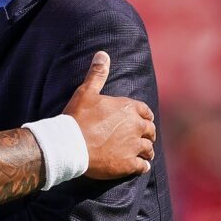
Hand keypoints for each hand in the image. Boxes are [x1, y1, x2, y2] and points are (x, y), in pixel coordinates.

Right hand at [63, 51, 155, 179]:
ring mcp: (134, 146)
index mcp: (128, 108)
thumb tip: (102, 54)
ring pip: (148, 149)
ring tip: (142, 154)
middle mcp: (135, 127)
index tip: (143, 120)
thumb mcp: (86, 92)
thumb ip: (97, 74)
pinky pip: (143, 166)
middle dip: (147, 133)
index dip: (144, 116)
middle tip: (143, 137)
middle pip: (150, 131)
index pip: (145, 111)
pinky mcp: (129, 165)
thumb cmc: (77, 117)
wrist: (70, 144)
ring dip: (146, 150)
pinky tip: (140, 166)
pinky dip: (142, 166)